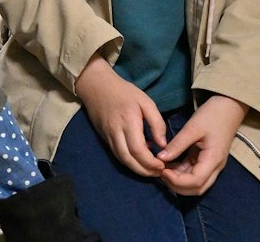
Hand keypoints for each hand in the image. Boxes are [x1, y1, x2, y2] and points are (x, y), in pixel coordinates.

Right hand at [73, 56, 167, 177]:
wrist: (96, 86)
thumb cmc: (124, 92)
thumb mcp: (146, 102)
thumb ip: (156, 123)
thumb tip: (163, 144)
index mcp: (128, 121)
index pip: (138, 149)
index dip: (150, 162)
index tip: (163, 165)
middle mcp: (116, 131)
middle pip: (128, 159)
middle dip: (144, 171)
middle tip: (159, 173)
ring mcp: (108, 136)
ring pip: (121, 159)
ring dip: (137, 169)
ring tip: (151, 170)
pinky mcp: (104, 138)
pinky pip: (117, 154)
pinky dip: (129, 161)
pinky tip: (139, 159)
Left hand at [157, 95, 248, 195]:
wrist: (228, 107)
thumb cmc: (212, 115)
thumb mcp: (193, 128)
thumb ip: (177, 144)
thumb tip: (160, 158)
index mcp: (213, 160)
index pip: (196, 182)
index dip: (177, 181)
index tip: (162, 170)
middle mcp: (215, 167)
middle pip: (197, 188)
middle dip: (177, 186)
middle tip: (160, 172)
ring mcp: (211, 165)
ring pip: (195, 183)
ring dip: (178, 180)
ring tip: (161, 168)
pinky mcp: (206, 160)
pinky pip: (193, 172)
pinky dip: (180, 172)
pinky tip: (167, 164)